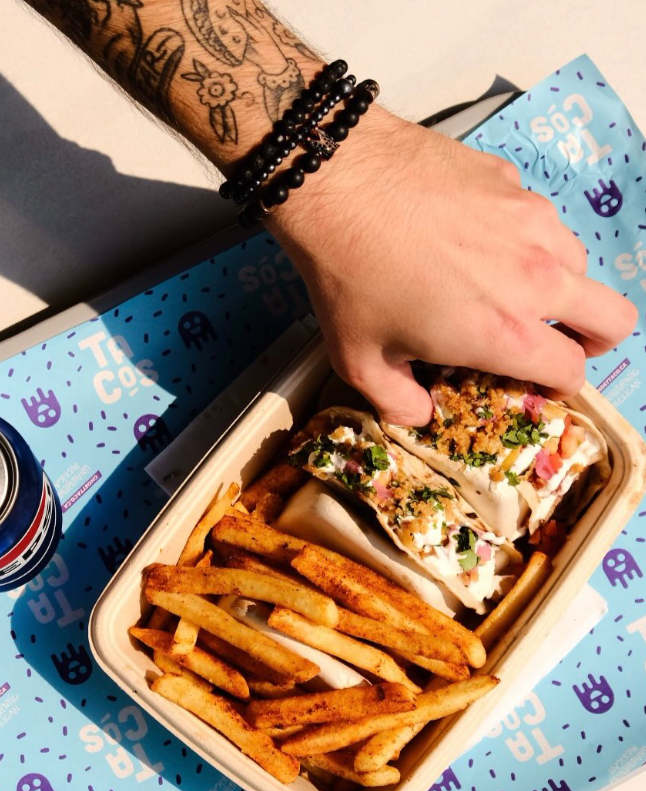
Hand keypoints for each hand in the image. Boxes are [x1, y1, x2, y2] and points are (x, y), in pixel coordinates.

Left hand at [270, 107, 636, 424]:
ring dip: (556, 282)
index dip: (560, 384)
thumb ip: (399, 402)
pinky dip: (520, 235)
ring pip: (577, 262)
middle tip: (556, 338)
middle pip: (614, 318)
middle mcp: (535, 276)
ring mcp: (531, 221)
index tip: (537, 379)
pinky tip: (471, 231)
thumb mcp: (360, 360)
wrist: (336, 181)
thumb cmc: (348, 278)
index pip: (572, 371)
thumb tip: (422, 413)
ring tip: (505, 281)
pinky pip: (537, 217)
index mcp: (504, 332)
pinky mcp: (512, 181)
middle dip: (594, 339)